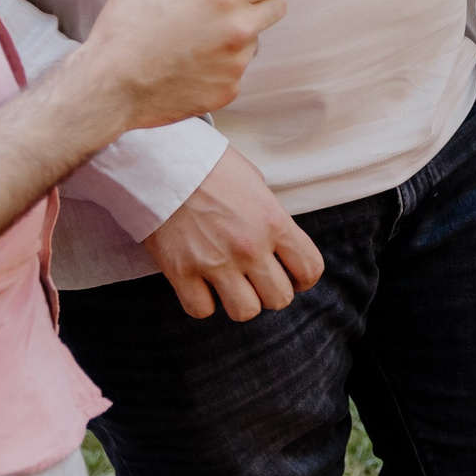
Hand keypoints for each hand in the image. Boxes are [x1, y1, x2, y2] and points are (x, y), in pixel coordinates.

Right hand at [77, 0, 284, 134]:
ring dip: (241, 31)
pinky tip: (196, 61)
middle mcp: (238, 32)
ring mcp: (236, 66)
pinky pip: (236, 70)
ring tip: (208, 31)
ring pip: (255, 40)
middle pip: (278, 6)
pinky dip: (223, 63)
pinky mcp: (227, 92)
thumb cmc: (121, 35)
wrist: (107, 91)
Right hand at [143, 147, 323, 321]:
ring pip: (245, 312)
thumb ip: (271, 219)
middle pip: (280, 299)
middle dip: (271, 292)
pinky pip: (202, 310)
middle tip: (258, 279)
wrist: (165, 162)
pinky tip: (201, 283)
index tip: (292, 275)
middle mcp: (250, 247)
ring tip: (230, 284)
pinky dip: (202, 302)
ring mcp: (216, 263)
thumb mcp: (256, 185)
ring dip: (240, 301)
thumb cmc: (213, 168)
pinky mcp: (182, 273)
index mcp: (274, 222)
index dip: (304, 278)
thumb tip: (278, 245)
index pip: (310, 269)